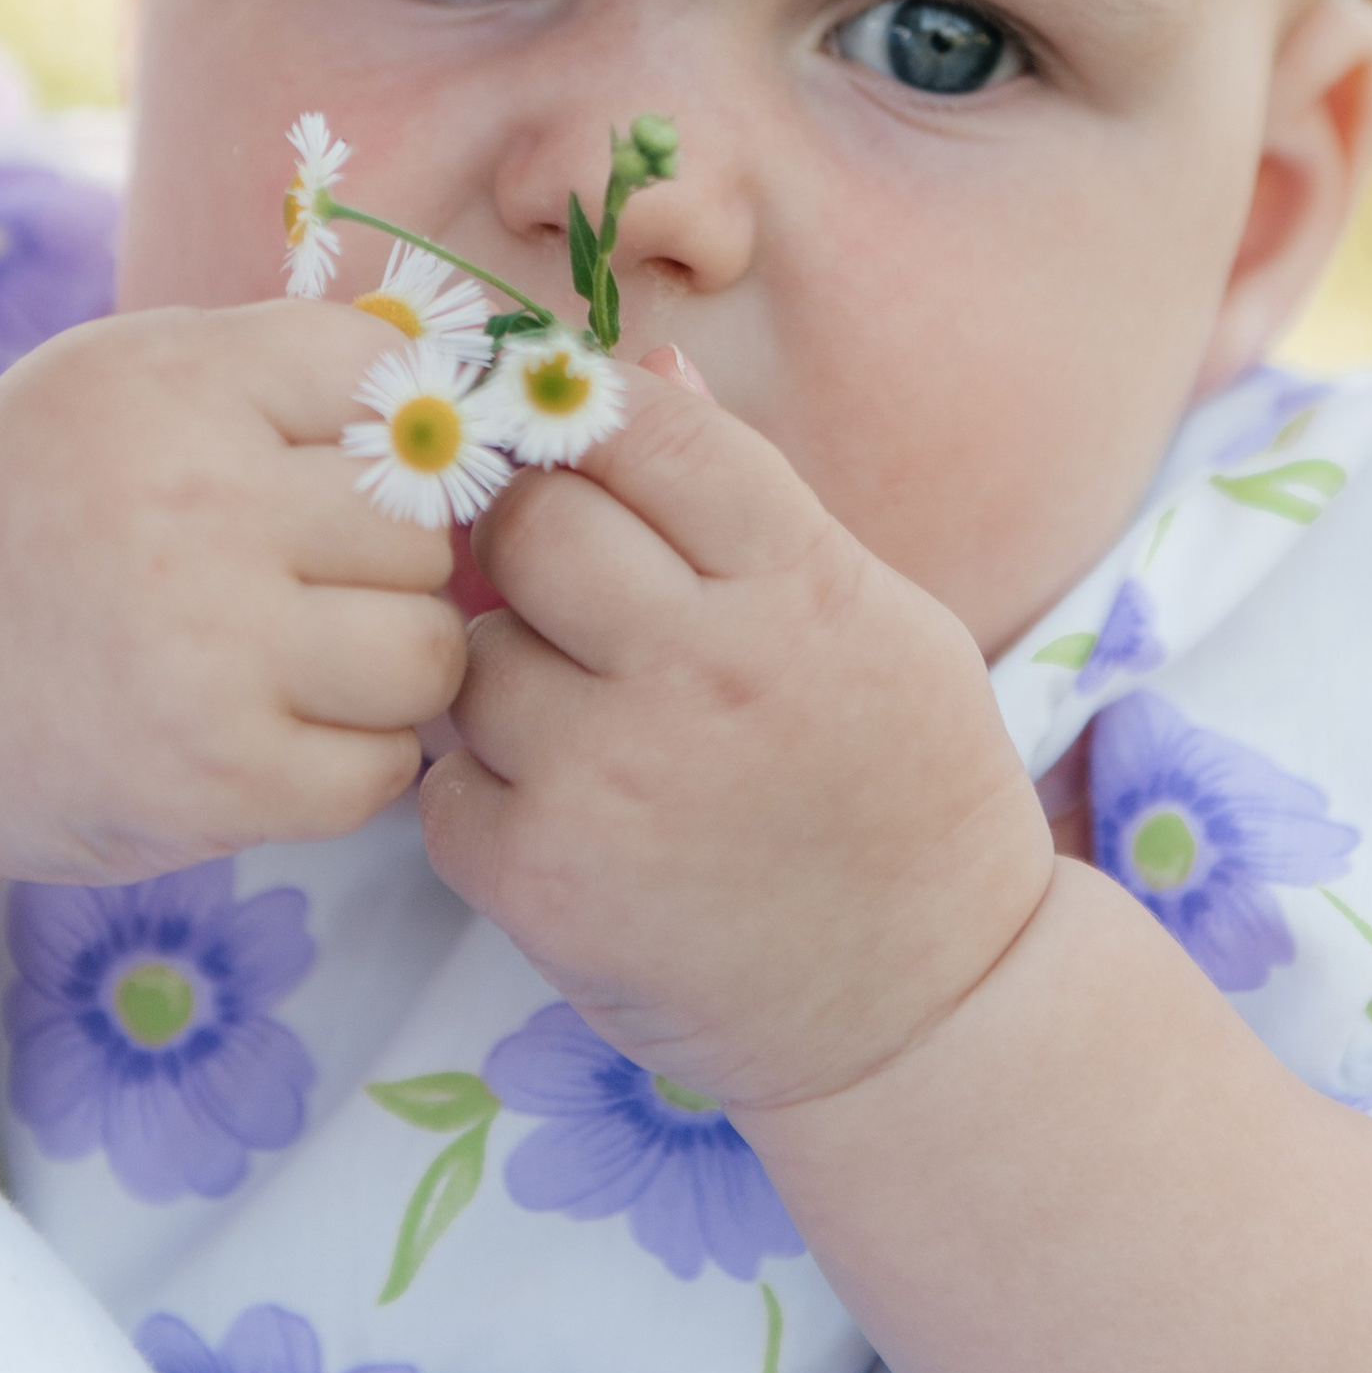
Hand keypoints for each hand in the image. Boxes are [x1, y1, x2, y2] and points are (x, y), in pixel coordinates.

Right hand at [0, 300, 465, 893]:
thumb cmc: (34, 510)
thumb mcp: (124, 379)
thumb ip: (277, 370)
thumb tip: (457, 398)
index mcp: (176, 385)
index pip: (389, 382)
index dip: (392, 432)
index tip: (345, 470)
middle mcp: (198, 506)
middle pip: (423, 525)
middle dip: (386, 555)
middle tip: (306, 576)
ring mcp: (210, 651)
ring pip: (427, 650)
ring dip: (387, 663)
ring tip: (306, 657)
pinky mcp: (215, 780)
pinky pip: (382, 767)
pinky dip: (350, 760)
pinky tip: (279, 732)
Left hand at [418, 354, 1051, 1112]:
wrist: (926, 1007)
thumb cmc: (904, 786)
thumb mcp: (874, 612)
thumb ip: (748, 493)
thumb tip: (644, 365)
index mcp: (800, 582)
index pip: (649, 431)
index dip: (590, 419)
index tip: (573, 442)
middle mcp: (705, 668)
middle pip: (532, 523)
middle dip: (532, 540)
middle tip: (564, 589)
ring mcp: (615, 778)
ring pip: (472, 653)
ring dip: (503, 675)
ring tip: (581, 720)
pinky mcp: (546, 882)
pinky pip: (445, 783)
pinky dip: (481, 792)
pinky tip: (560, 813)